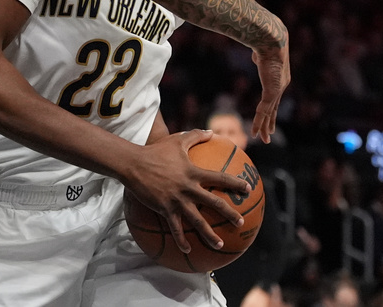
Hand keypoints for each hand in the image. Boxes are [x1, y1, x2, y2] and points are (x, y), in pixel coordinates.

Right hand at [121, 129, 250, 253]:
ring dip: (210, 234)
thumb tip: (210, 131)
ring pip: (197, 221)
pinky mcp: (165, 209)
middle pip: (214, 203)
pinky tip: (188, 251)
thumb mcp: (177, 141)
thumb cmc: (155, 151)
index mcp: (193, 172)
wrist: (133, 164)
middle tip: (241, 223)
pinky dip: (182, 240)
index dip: (235, 183)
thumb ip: (195, 135)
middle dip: (229, 213)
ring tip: (220, 245)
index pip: (220, 178)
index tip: (248, 189)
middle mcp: (188, 188)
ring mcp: (177, 200)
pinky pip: (176, 228)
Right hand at [251, 37, 290, 142]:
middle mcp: (280, 86)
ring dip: (265, 128)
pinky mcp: (271, 91)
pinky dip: (258, 122)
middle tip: (268, 136)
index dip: (270, 110)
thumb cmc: (266, 42)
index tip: (267, 118)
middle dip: (270, 123)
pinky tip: (256, 131)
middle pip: (273, 109)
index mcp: (279, 79)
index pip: (273, 99)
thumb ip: (260, 58)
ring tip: (264, 140)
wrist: (271, 40)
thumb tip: (257, 54)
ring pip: (269, 114)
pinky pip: (263, 111)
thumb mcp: (262, 53)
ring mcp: (276, 89)